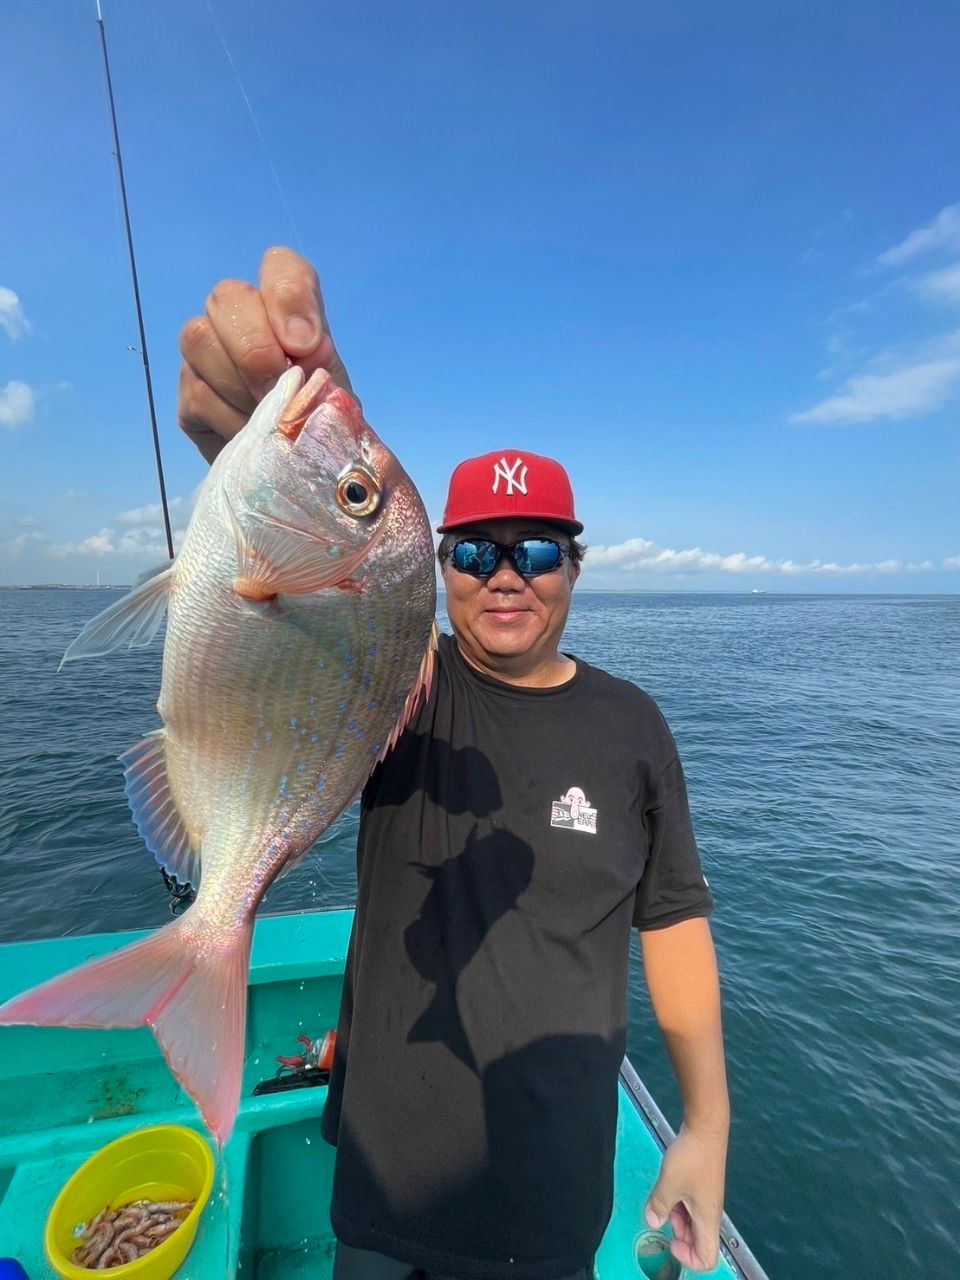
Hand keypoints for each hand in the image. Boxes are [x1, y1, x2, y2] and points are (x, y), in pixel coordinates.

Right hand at [177, 246, 352, 462]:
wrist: (299, 473)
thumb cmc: (322, 427)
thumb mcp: (338, 400)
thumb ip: (324, 372)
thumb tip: (303, 352)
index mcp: (288, 312)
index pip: (281, 268)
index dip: (289, 296)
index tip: (306, 345)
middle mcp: (240, 320)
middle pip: (227, 296)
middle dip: (256, 347)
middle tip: (280, 388)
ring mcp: (206, 354)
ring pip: (200, 340)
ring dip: (241, 387)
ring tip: (270, 421)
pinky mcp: (188, 395)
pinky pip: (197, 392)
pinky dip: (229, 419)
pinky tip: (250, 437)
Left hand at [644, 1123, 726, 1272]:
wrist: (706, 1127)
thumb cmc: (691, 1157)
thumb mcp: (670, 1183)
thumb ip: (659, 1206)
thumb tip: (652, 1222)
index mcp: (707, 1218)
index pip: (708, 1258)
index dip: (689, 1259)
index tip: (671, 1241)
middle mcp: (710, 1212)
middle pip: (698, 1241)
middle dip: (679, 1236)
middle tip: (663, 1215)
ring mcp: (706, 1198)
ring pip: (692, 1223)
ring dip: (676, 1218)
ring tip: (663, 1199)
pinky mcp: (702, 1185)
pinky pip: (690, 1206)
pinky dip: (678, 1204)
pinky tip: (667, 1188)